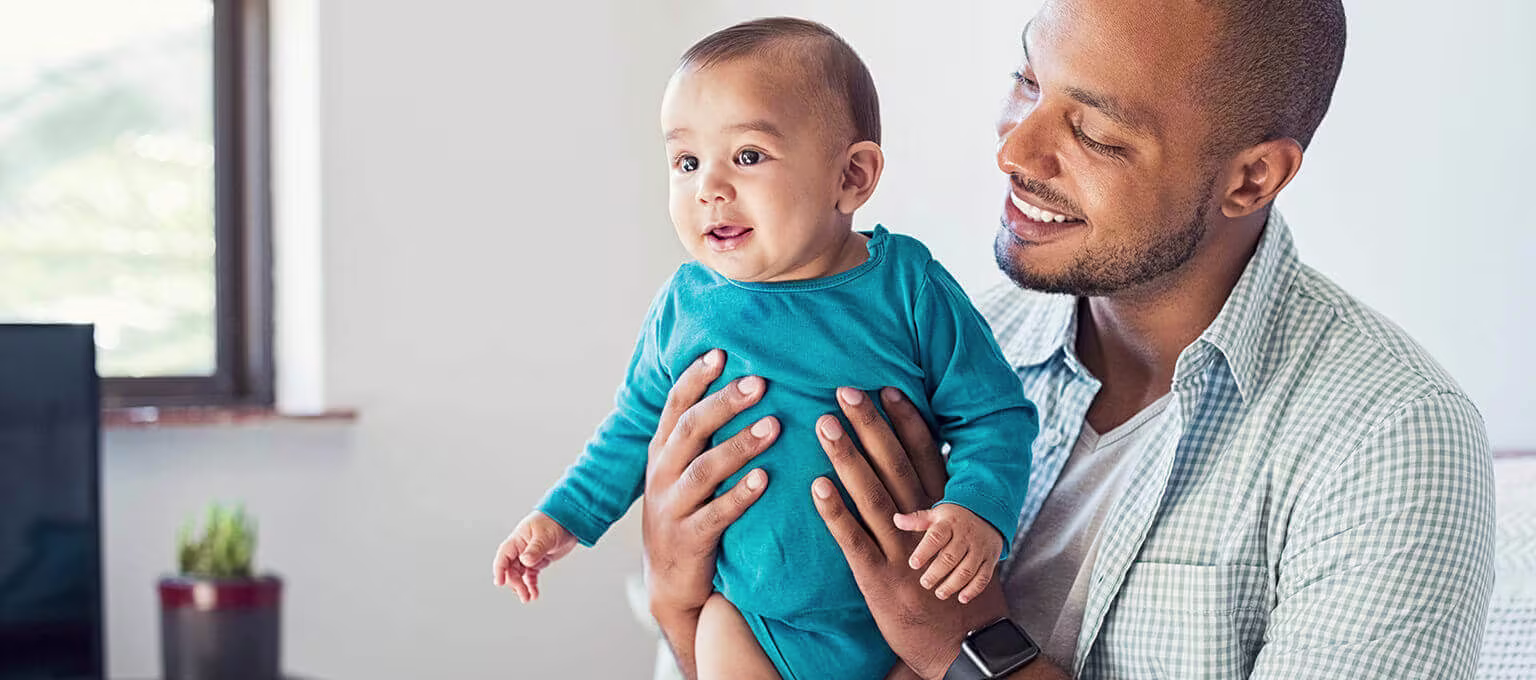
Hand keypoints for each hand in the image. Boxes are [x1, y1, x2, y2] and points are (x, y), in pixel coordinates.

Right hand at [492, 511, 577, 602]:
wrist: (571, 519)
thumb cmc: (555, 521)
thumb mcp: (545, 536)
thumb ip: (535, 549)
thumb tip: (525, 561)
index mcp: (518, 539)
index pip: (504, 555)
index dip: (499, 569)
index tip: (500, 582)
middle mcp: (521, 548)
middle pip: (511, 569)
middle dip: (515, 583)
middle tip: (523, 594)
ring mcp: (530, 555)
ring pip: (520, 574)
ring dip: (522, 586)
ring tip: (527, 598)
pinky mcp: (539, 560)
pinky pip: (531, 575)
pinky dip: (531, 584)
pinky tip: (534, 593)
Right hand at [642, 349, 777, 623]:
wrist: (669, 582)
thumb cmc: (688, 513)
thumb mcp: (683, 471)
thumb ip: (701, 435)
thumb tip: (740, 383)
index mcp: (661, 451)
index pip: (675, 405)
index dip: (696, 378)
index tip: (722, 352)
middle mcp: (662, 474)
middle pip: (690, 430)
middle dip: (724, 403)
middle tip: (759, 383)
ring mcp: (672, 508)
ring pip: (704, 470)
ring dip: (739, 446)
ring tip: (773, 426)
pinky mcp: (688, 540)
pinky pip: (715, 515)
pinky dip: (739, 495)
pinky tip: (764, 479)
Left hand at [812, 386, 1008, 679]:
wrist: (962, 646)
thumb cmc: (957, 588)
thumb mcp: (961, 542)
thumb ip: (942, 504)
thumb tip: (928, 462)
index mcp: (944, 513)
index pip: (926, 456)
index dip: (906, 421)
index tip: (887, 387)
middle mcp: (924, 527)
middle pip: (896, 466)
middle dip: (871, 426)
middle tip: (846, 390)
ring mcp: (901, 552)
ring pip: (872, 496)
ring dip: (848, 458)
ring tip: (825, 424)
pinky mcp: (878, 579)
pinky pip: (853, 540)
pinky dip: (836, 512)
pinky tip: (816, 485)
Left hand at [895, 504, 1003, 603]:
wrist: (989, 513)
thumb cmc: (955, 518)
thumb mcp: (937, 514)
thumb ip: (917, 520)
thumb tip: (895, 520)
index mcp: (950, 524)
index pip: (936, 537)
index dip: (924, 551)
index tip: (913, 564)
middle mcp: (966, 536)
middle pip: (951, 557)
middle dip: (937, 572)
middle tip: (925, 583)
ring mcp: (980, 549)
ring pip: (967, 569)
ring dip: (953, 584)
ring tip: (939, 593)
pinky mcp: (990, 559)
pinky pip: (984, 576)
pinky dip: (973, 589)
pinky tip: (962, 598)